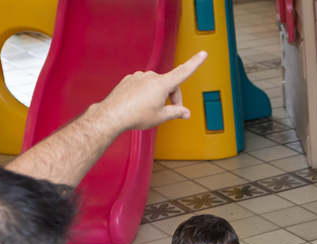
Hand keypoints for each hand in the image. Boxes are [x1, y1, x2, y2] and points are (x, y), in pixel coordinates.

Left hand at [93, 52, 208, 131]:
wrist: (113, 115)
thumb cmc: (136, 115)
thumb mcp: (161, 117)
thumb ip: (176, 112)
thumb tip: (185, 113)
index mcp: (162, 84)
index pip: (183, 72)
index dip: (195, 63)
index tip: (203, 54)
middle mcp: (150, 77)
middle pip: (169, 85)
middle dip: (172, 98)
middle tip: (170, 112)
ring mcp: (139, 77)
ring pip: (155, 86)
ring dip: (157, 96)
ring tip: (151, 110)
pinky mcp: (129, 80)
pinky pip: (142, 85)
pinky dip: (145, 94)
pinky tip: (140, 105)